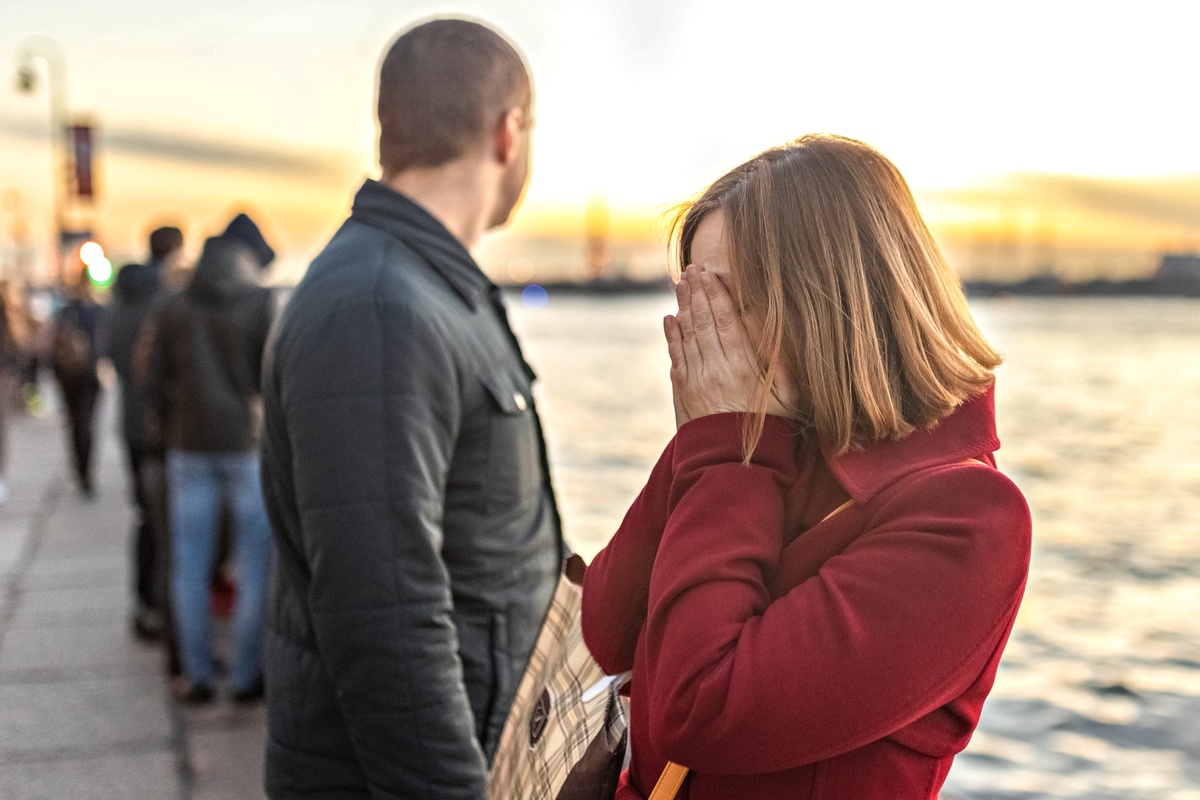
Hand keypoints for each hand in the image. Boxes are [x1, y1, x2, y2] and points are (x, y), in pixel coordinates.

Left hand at [663, 265, 794, 429]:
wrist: (733, 464)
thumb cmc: (770, 429)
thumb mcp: (789, 396)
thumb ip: (780, 361)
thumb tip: (766, 326)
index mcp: (743, 367)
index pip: (726, 321)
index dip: (716, 294)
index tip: (710, 273)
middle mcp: (715, 370)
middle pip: (703, 322)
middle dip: (696, 292)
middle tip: (691, 269)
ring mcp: (696, 381)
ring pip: (687, 336)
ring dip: (682, 307)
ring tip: (680, 284)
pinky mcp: (683, 393)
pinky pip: (676, 357)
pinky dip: (672, 336)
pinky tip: (670, 319)